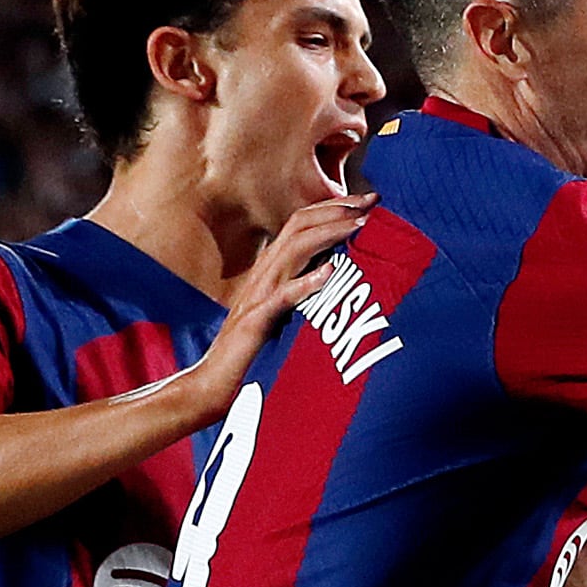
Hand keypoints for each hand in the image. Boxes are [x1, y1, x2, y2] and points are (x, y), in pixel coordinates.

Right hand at [182, 194, 373, 420]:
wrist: (214, 385)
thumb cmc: (254, 355)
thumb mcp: (284, 316)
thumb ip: (304, 293)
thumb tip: (335, 277)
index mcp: (271, 271)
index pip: (301, 226)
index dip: (332, 210)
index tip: (368, 203)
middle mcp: (264, 275)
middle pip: (299, 226)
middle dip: (337, 210)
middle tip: (372, 201)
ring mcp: (258, 296)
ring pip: (292, 250)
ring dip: (328, 234)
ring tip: (359, 224)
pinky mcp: (255, 322)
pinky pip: (282, 297)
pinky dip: (307, 282)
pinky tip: (331, 272)